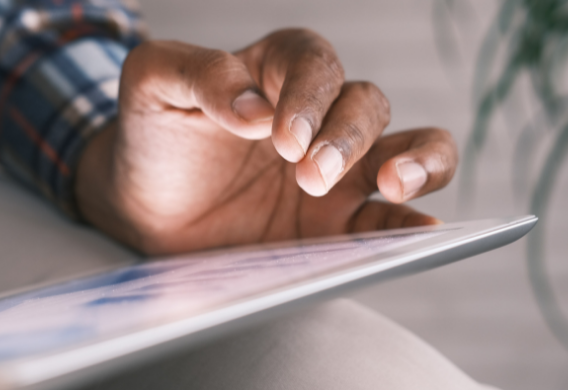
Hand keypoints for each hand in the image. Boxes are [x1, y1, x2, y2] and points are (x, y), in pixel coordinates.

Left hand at [76, 29, 457, 254]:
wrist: (145, 206)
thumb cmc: (155, 135)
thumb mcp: (153, 86)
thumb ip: (198, 74)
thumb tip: (253, 107)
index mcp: (277, 71)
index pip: (314, 64)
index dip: (308, 96)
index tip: (281, 136)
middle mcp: (318, 115)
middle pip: (365, 105)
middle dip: (345, 137)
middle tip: (309, 175)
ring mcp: (338, 169)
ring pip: (409, 146)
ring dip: (417, 160)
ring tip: (396, 185)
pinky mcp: (339, 221)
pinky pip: (392, 217)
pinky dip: (413, 220)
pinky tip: (422, 228)